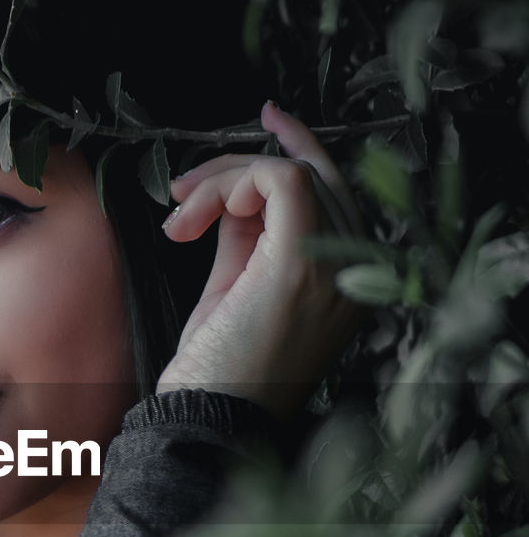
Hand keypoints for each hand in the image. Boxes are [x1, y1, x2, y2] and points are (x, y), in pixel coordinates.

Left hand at [156, 102, 365, 420]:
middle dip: (240, 168)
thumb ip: (246, 239)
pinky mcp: (301, 265)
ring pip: (292, 172)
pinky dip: (234, 182)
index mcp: (346, 282)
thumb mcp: (234, 290)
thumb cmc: (215, 369)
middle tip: (184, 189)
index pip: (333, 194)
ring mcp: (335, 268)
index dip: (299, 148)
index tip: (266, 116)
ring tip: (181, 217)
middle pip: (313, 176)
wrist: (205, 420)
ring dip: (225, 180)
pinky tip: (196, 215)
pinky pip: (281, 180)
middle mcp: (354, 274)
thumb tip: (237, 195)